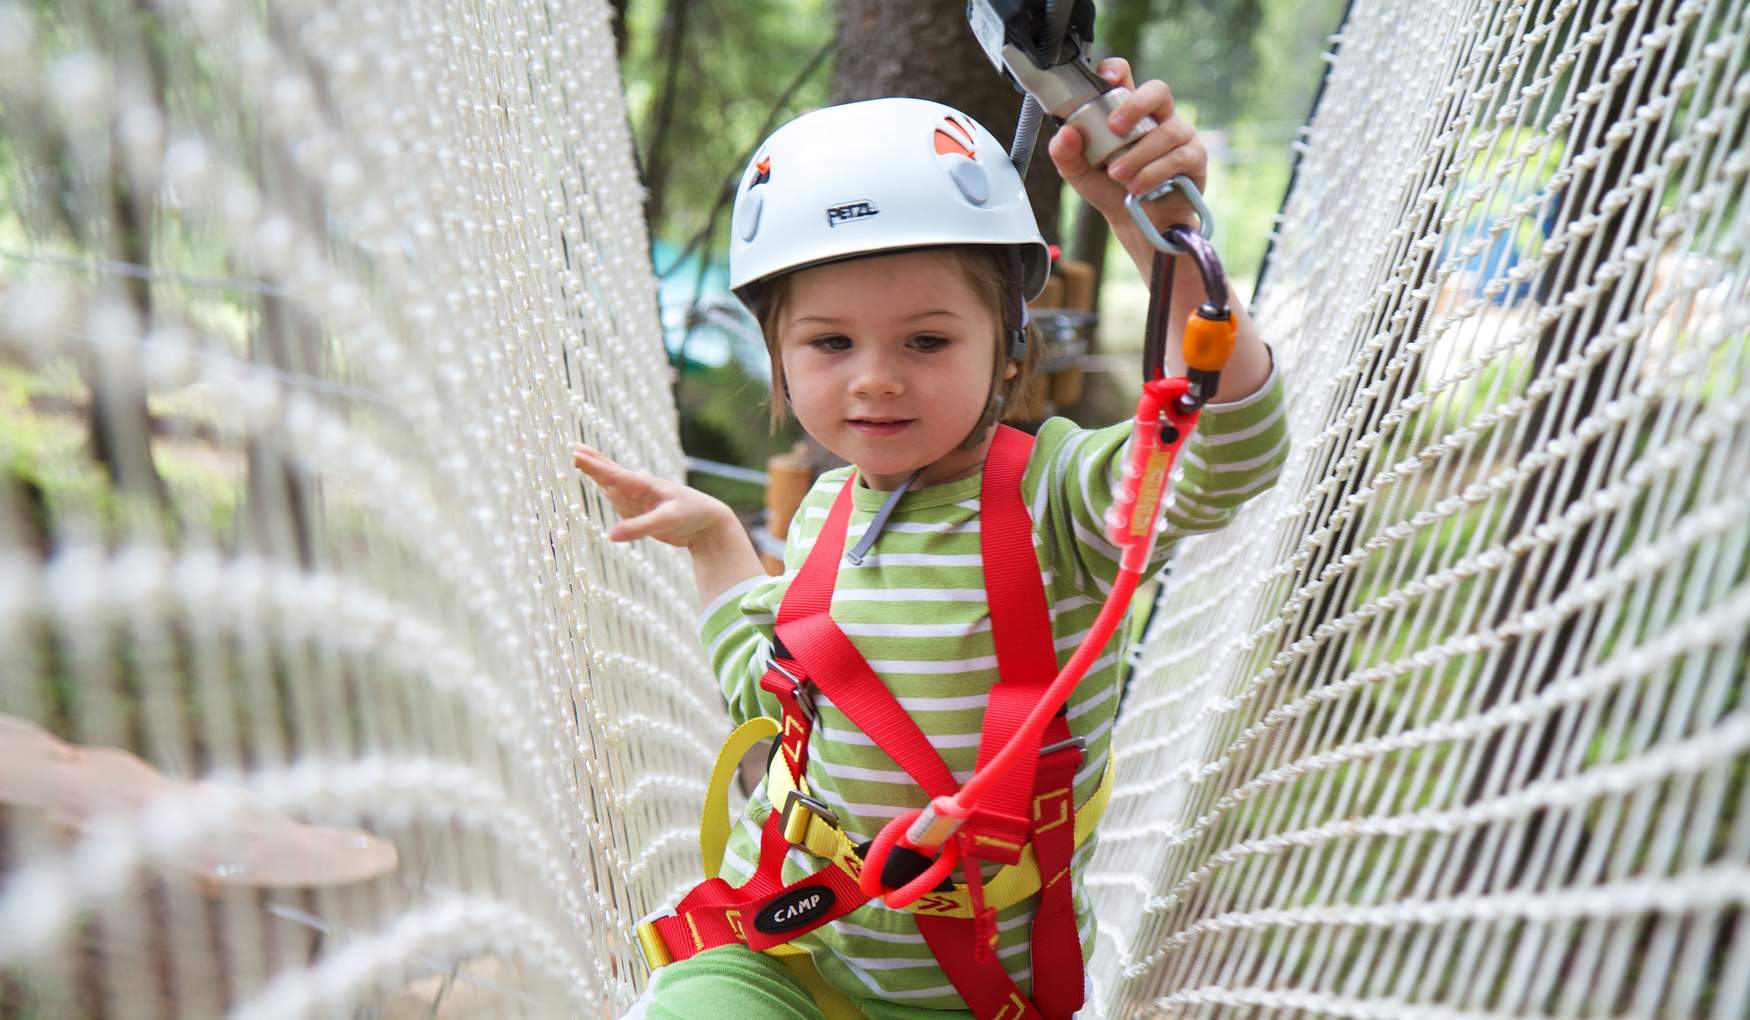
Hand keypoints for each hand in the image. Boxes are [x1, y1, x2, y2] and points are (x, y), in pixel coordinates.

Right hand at [573, 443, 735, 548]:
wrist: (707, 521)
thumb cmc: (691, 514)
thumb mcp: (666, 521)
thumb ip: (638, 528)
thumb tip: (610, 535)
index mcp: (643, 484)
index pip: (611, 472)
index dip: (591, 464)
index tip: (572, 451)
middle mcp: (636, 487)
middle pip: (607, 470)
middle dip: (588, 459)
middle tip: (568, 445)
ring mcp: (635, 497)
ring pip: (609, 481)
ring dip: (592, 469)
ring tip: (574, 456)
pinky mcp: (637, 509)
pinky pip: (615, 497)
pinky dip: (603, 486)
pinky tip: (597, 480)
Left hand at [1048, 58, 1206, 235]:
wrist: (1136, 224)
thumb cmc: (1111, 189)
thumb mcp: (1079, 173)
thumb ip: (1065, 153)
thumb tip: (1067, 133)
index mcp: (1127, 111)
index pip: (1125, 77)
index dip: (1117, 70)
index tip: (1106, 80)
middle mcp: (1156, 117)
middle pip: (1157, 91)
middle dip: (1135, 106)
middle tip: (1114, 127)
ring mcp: (1178, 135)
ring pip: (1166, 131)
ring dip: (1138, 154)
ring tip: (1118, 175)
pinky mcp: (1194, 157)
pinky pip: (1178, 157)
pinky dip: (1154, 173)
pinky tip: (1137, 187)